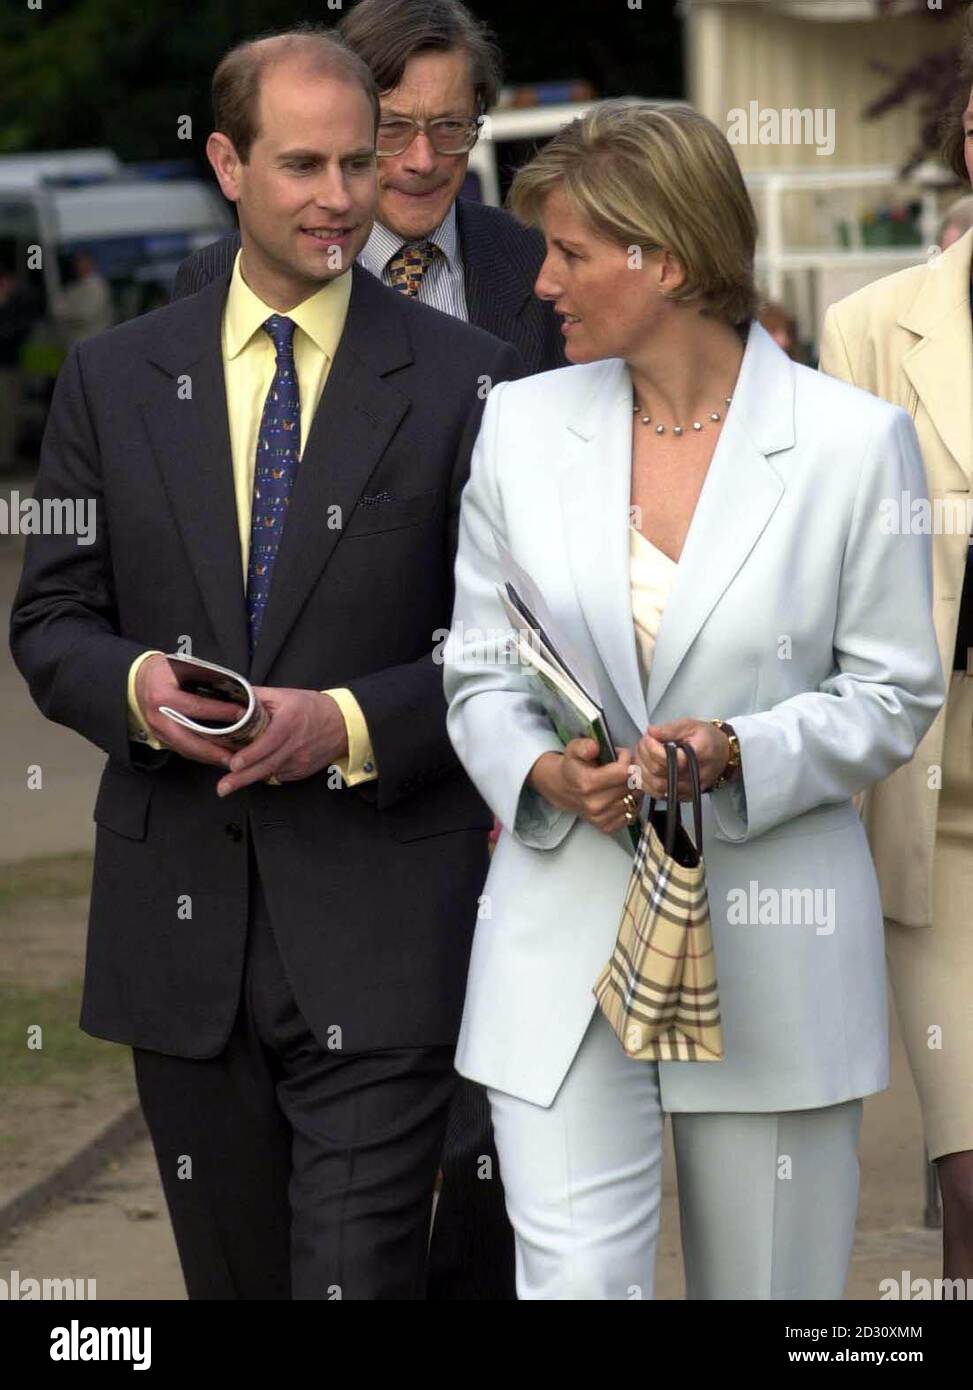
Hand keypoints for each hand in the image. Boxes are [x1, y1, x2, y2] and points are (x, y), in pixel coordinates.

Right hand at [135, 653, 239, 768]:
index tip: (243, 715)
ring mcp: (157, 730)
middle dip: (215, 749)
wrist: (136, 680)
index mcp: (163, 695)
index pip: (196, 706)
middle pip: (189, 739)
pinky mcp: (160, 738)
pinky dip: (201, 755)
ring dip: (210, 757)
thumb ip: (203, 678)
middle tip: (239, 754)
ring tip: (233, 760)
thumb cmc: (164, 671)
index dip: (220, 711)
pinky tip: (217, 757)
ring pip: (186, 749)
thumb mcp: (181, 667)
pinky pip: (182, 750)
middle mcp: (158, 716)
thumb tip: (235, 689)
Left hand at [216, 688, 348, 795]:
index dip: (251, 754)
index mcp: (289, 723)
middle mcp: (295, 745)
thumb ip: (258, 697)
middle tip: (223, 788)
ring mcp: (299, 761)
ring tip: (229, 785)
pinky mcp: (301, 772)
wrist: (343, 725)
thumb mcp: (285, 695)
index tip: (234, 763)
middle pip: (266, 765)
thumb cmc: (312, 708)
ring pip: (270, 773)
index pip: (269, 742)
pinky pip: (278, 775)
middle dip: (242, 779)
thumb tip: (233, 697)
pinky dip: (265, 775)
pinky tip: (254, 773)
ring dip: (249, 779)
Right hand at [527, 739, 641, 834]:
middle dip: (631, 773)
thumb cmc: (572, 767)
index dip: (626, 760)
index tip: (620, 755)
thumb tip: (594, 748)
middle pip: (631, 786)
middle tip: (622, 767)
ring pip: (635, 800)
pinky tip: (620, 794)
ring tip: (620, 781)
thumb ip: (584, 746)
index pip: (624, 772)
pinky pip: (632, 813)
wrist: (562, 789)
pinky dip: (631, 803)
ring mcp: (601, 817)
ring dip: (633, 788)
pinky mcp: (606, 827)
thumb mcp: (574, 749)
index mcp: (587, 783)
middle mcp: (594, 804)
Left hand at [635, 718, 729, 799]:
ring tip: (641, 755)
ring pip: (656, 787)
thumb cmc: (709, 740)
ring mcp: (689, 790)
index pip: (668, 758)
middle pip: (658, 773)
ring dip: (642, 771)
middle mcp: (694, 777)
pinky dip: (646, 783)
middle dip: (644, 756)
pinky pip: (659, 795)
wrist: (723, 754)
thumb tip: (651, 732)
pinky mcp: (684, 796)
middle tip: (643, 743)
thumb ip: (670, 729)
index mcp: (699, 756)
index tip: (648, 736)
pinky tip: (644, 770)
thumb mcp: (692, 726)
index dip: (651, 747)